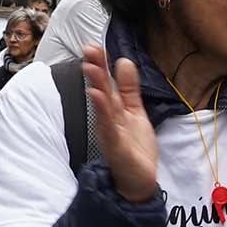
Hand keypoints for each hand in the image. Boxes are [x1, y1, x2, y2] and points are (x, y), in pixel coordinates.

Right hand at [81, 44, 157, 202]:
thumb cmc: (134, 148)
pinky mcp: (115, 145)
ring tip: (90, 67)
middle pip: (101, 89)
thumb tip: (124, 61)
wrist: (138, 181)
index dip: (101, 64)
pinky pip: (108, 126)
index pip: (107, 82)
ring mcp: (110, 131)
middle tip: (88, 48)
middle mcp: (109, 118)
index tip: (94, 45)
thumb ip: (130, 89)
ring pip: (102, 105)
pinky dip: (102, 111)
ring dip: (96, 85)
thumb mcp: (135, 112)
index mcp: (115, 109)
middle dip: (95, 69)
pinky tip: (97, 96)